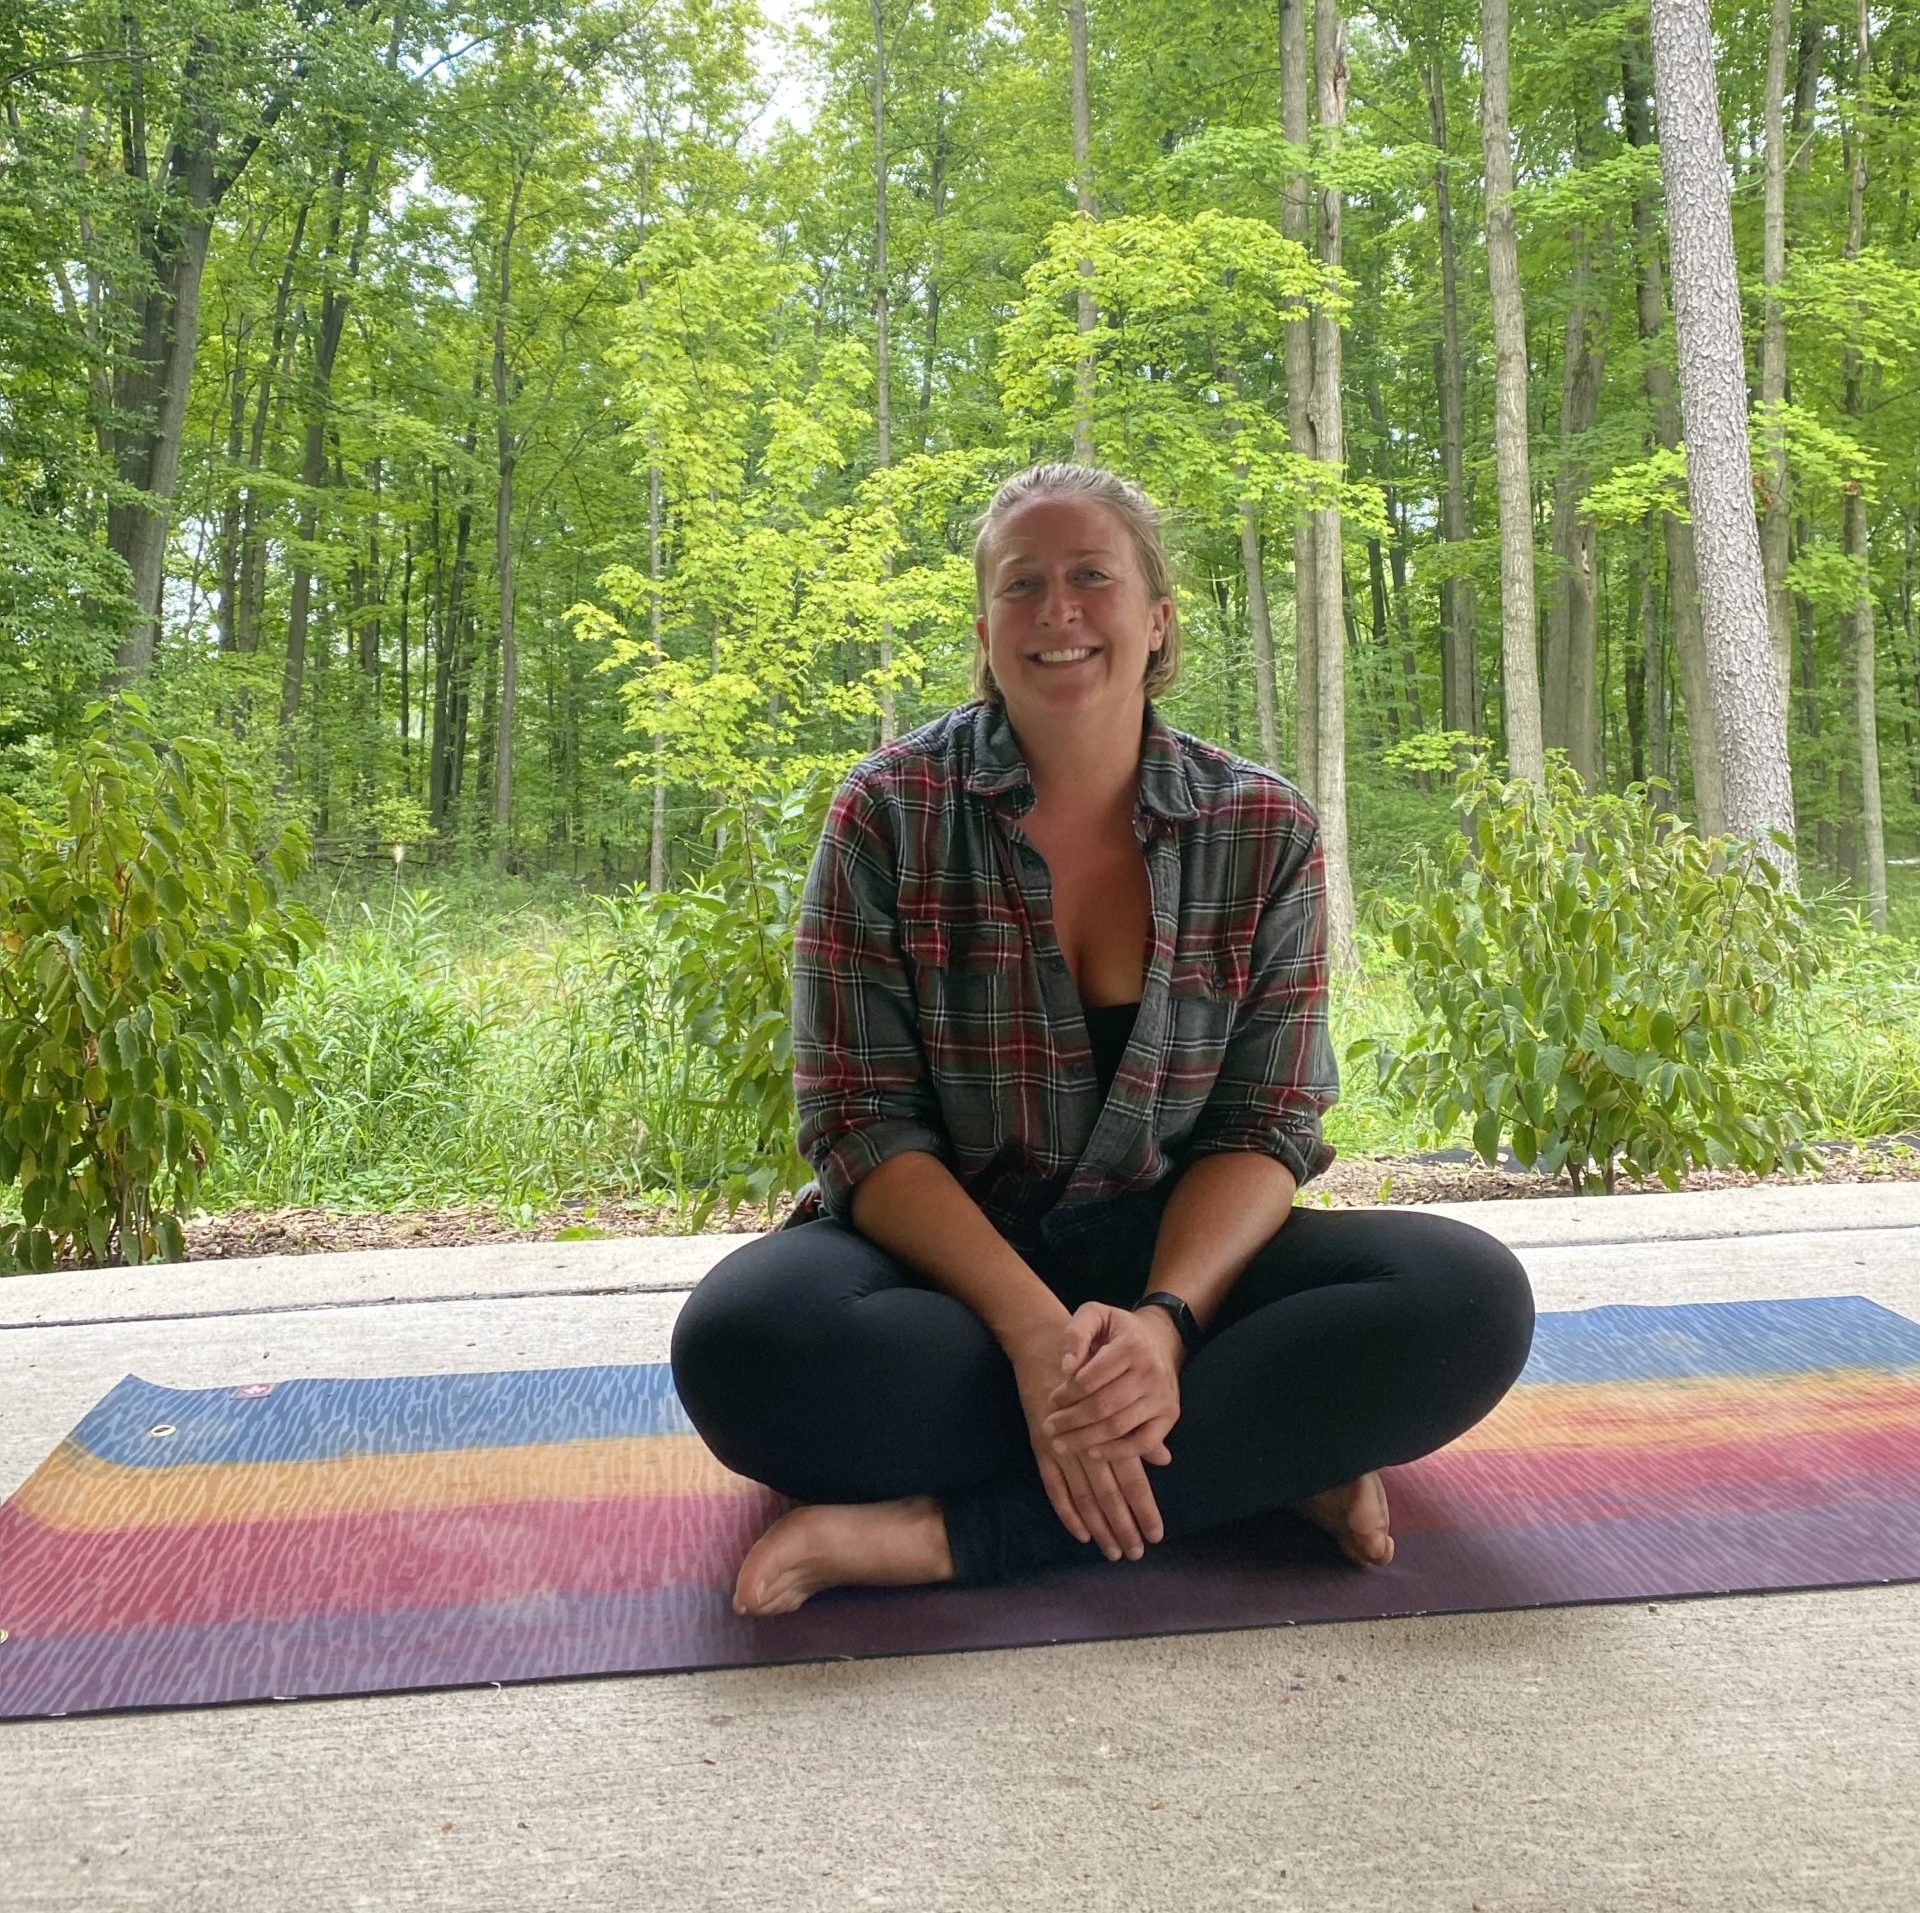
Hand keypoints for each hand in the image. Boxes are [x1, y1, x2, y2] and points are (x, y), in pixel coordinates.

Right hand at [1006, 1305, 1180, 1561]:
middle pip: (1109, 1493)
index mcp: (1112, 1427)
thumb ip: (1140, 1428)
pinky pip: (1054, 1486)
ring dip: (1099, 1525)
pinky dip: (1067, 1511)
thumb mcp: (1122, 1387)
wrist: (1044, 1343)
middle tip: (1135, 1553)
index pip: (1132, 1477)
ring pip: (1084, 1495)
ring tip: (1112, 1550)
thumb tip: (1164, 1459)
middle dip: (1123, 1526)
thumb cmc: (1090, 1365)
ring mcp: (1062, 1445)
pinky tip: (1081, 1533)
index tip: (1156, 1534)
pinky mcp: (1041, 1445)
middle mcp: (1087, 1441)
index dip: (1143, 1507)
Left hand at [1045, 1301, 1184, 1465]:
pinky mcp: (1169, 1415)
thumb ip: (1075, 1333)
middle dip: (1071, 1421)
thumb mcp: (1095, 1314)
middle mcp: (1151, 1372)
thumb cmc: (1119, 1330)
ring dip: (1086, 1440)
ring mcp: (1162, 1396)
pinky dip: (1117, 1452)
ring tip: (1061, 1443)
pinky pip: (1144, 1442)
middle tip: (1049, 1428)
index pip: (1091, 1378)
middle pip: (1103, 1406)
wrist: (1161, 1339)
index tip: (1051, 1401)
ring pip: (1119, 1427)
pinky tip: (1092, 1452)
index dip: (1067, 1393)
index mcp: (1132, 1345)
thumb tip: (1067, 1367)